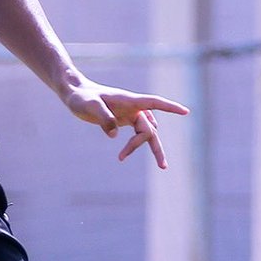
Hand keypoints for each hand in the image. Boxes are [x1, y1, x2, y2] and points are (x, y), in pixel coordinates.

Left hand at [63, 78, 188, 168]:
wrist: (74, 93)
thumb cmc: (81, 97)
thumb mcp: (90, 106)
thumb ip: (104, 119)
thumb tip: (115, 136)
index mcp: (129, 100)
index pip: (154, 102)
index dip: (169, 107)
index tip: (185, 112)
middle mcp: (133, 107)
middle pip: (149, 128)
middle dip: (150, 146)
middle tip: (149, 164)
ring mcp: (129, 113)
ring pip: (146, 132)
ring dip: (147, 147)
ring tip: (163, 166)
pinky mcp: (122, 119)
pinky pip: (137, 132)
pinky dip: (135, 143)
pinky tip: (128, 152)